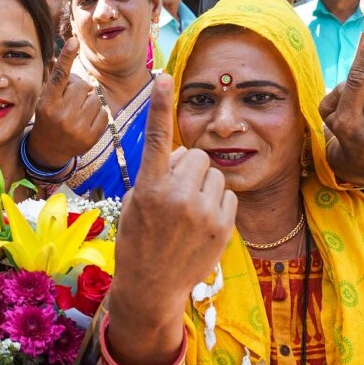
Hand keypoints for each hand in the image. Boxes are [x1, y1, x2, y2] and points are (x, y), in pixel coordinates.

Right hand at [25, 39, 105, 168]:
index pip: (59, 76)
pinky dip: (98, 114)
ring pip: (96, 98)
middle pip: (83, 85)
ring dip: (90, 101)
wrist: (49, 150)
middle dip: (80, 89)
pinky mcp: (91, 137)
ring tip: (78, 112)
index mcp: (48, 103)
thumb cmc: (48, 118)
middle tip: (72, 99)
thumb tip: (69, 51)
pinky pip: (104, 113)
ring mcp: (77, 127)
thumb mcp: (46, 100)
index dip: (66, 57)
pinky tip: (86, 121)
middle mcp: (62, 115)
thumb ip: (57, 80)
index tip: (73, 41)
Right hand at [106, 75, 235, 363]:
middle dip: (189, 168)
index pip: (155, 137)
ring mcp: (202, 212)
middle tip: (176, 193)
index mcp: (148, 187)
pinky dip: (218, 204)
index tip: (162, 76)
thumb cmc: (138, 241)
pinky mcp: (222, 227)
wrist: (152, 287)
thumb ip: (158, 175)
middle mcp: (176, 196)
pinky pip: (228, 195)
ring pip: (215, 174)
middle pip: (195, 155)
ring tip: (189, 212)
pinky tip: (202, 224)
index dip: (159, 104)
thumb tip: (184, 154)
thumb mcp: (135, 204)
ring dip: (204, 186)